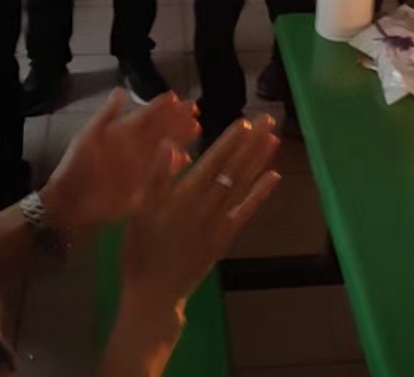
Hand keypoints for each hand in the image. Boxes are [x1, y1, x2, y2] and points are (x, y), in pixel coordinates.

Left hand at [40, 90, 199, 231]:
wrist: (71, 201)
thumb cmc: (77, 166)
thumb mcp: (89, 136)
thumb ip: (107, 115)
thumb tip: (122, 90)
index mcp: (122, 132)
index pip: (146, 115)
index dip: (161, 106)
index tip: (176, 97)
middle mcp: (135, 147)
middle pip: (160, 129)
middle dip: (177, 119)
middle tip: (195, 109)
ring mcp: (142, 166)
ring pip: (165, 148)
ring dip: (180, 138)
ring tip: (195, 128)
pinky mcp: (145, 185)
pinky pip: (164, 172)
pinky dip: (174, 165)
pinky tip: (186, 158)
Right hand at [120, 118, 280, 308]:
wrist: (154, 293)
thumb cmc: (141, 250)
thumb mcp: (140, 212)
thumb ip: (156, 177)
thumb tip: (169, 145)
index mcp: (185, 196)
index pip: (213, 162)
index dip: (230, 141)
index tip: (246, 122)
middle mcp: (208, 206)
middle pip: (234, 169)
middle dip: (252, 144)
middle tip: (269, 120)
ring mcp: (219, 223)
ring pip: (243, 186)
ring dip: (259, 162)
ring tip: (273, 140)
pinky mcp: (224, 239)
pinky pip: (245, 213)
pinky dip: (260, 195)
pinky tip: (273, 178)